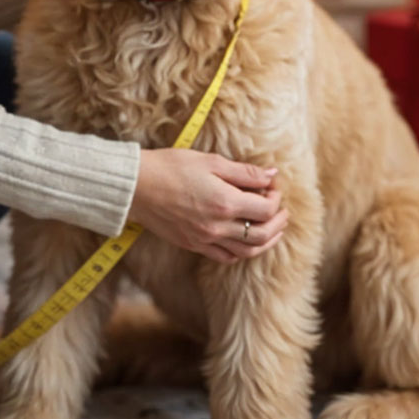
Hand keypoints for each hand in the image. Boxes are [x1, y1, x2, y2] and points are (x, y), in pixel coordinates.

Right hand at [128, 149, 288, 262]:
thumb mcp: (211, 162)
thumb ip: (244, 172)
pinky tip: (244, 240)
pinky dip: (241, 251)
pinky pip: (225, 257)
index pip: (266, 209)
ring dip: (265, 241)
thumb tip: (271, 175)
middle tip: (282, 211)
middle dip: (278, 223)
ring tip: (272, 228)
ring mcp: (205, 239)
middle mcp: (218, 227)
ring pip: (246, 251)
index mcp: (225, 203)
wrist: (136, 187)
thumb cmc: (171, 167)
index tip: (272, 186)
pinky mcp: (193, 245)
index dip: (275, 197)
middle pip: (262, 235)